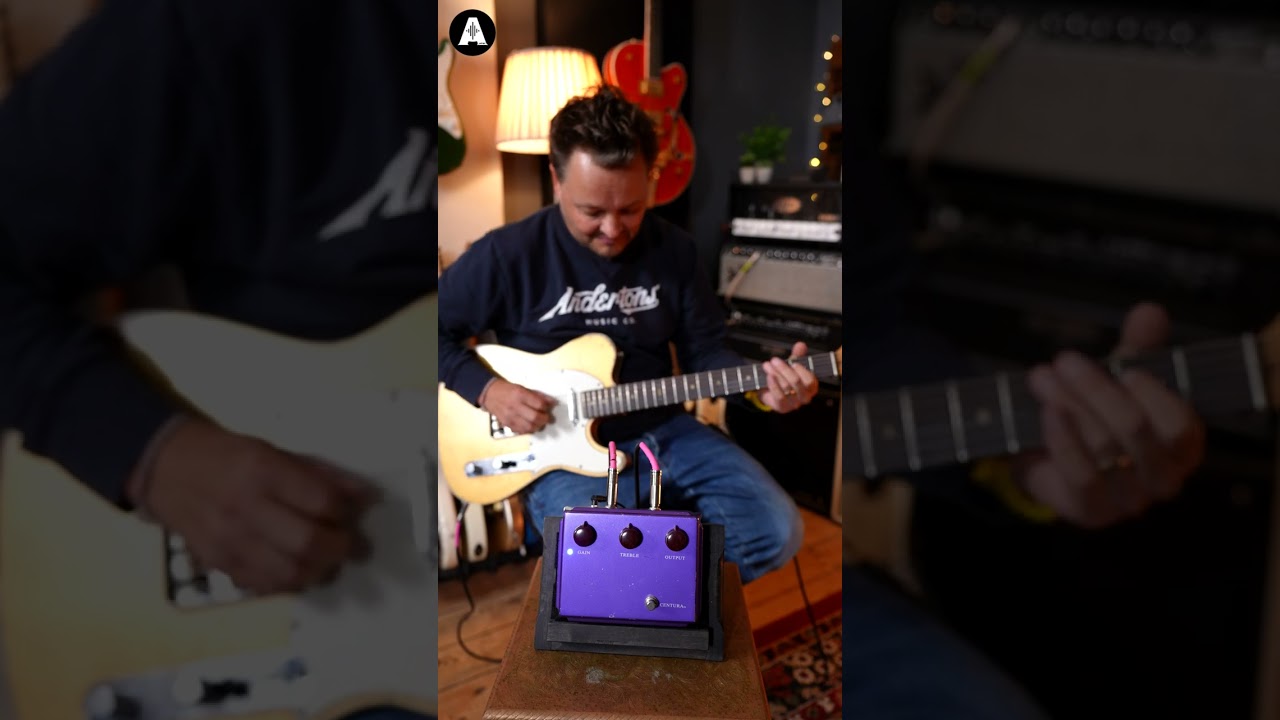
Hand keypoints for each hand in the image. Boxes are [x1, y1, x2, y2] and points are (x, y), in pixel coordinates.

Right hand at [139, 417, 375, 594]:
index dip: (345, 512)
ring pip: (290, 573)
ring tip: (326, 559)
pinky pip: (266, 586)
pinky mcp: (219, 564)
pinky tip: (298, 567)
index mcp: (262, 471)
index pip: (321, 501)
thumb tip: (365, 497)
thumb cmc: (228, 455)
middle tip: (348, 543)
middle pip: (309, 543)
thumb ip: (321, 475)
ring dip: (319, 570)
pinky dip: (291, 582)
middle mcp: (245, 508)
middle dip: (340, 548)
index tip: (350, 513)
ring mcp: (229, 541)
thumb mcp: (275, 451)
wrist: (166, 469)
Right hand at [480, 378, 555, 433]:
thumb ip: (538, 395)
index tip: (550, 407)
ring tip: (541, 422)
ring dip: (538, 426)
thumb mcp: (523, 388)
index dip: (547, 407)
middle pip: (535, 417)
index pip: (539, 404)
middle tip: (548, 418)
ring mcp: (510, 417)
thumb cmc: (507, 390)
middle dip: (545, 419)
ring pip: (529, 427)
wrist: (489, 394)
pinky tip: (532, 425)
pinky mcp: (507, 424)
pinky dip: (529, 430)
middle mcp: (515, 406)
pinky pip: (522, 431)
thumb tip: (552, 402)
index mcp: (520, 394)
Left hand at [758, 341, 819, 413]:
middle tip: (774, 360)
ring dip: (775, 374)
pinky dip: (773, 385)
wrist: (771, 393)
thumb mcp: (792, 366)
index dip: (801, 370)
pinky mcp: (783, 408)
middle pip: (796, 382)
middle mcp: (805, 397)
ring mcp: (794, 404)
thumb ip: (797, 355)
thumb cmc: (785, 378)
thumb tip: (801, 345)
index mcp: (811, 387)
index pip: (810, 380)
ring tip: (767, 365)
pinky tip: (769, 376)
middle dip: (784, 369)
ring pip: (786, 387)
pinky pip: (779, 396)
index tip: (793, 362)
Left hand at [1017, 302, 1204, 527]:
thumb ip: (1140, 346)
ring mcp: (1130, 501)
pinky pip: (1081, 476)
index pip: (1181, 425)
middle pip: (1136, 431)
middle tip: (1065, 361)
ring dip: (1069, 405)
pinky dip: (1063, 439)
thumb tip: (1150, 311)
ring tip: (1042, 377)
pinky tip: (1047, 411)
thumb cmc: (1097, 414)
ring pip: (1104, 449)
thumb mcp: (1120, 376)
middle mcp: (1164, 478)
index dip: (1153, 394)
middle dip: (1096, 389)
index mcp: (1184, 447)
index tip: (1125, 366)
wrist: (1049, 455)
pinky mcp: (1093, 513)